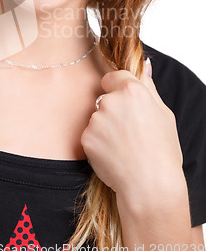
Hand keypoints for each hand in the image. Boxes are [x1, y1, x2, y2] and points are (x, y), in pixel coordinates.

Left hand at [81, 60, 183, 200]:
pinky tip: (114, 156)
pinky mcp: (86, 137)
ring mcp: (96, 119)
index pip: (113, 77)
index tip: (124, 103)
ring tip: (124, 147)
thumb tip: (145, 65)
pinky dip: (98, 145)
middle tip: (129, 133)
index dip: (117, 89)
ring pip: (96, 119)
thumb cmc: (162, 151)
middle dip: (112, 112)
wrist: (150, 185)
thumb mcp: (164, 114)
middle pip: (104, 99)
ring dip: (105, 129)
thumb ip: (149, 87)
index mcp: (132, 90)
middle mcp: (111, 100)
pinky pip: (90, 136)